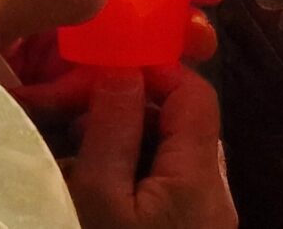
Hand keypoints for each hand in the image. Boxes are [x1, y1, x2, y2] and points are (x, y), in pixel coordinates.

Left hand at [0, 0, 224, 87]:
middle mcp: (64, 20)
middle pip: (129, 8)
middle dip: (172, 11)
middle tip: (208, 23)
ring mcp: (66, 63)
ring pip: (126, 50)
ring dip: (165, 48)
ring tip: (198, 53)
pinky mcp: (65, 104)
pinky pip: (108, 93)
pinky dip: (138, 90)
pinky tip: (166, 89)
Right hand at [67, 68, 237, 228]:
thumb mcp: (97, 201)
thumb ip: (112, 131)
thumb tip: (123, 67)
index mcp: (201, 176)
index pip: (194, 92)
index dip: (151, 70)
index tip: (98, 70)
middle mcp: (215, 192)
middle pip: (178, 122)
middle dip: (124, 107)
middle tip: (68, 113)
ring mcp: (204, 215)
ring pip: (168, 152)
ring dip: (122, 140)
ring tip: (71, 153)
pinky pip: (164, 184)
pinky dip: (130, 172)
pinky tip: (90, 186)